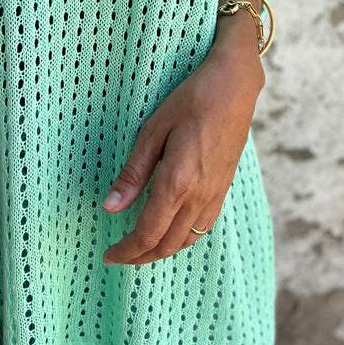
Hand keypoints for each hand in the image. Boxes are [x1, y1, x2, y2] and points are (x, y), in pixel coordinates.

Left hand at [101, 26, 264, 265]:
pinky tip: (170, 231)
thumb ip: (133, 173)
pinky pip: (202, 227)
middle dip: (140, 257)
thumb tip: (111, 208)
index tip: (108, 256)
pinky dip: (182, 239)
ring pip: (187, 240)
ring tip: (139, 249)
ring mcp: (215, 194)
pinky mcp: (223, 188)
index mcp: (178, 182)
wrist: (235, 87)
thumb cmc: (191, 101)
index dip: (126, 250)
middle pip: (167, 244)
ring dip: (161, 251)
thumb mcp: (152, 130)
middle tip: (118, 257)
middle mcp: (199, 196)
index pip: (148, 233)